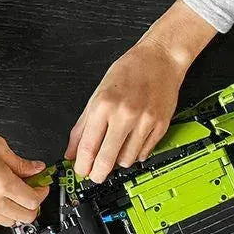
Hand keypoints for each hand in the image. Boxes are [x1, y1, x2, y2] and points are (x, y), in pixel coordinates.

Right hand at [0, 64, 48, 233]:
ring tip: (10, 196)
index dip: (42, 192)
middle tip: (30, 192)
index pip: (34, 200)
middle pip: (24, 217)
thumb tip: (36, 169)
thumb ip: (19, 162)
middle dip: (32, 205)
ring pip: (6, 224)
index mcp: (1, 182)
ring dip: (14, 212)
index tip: (41, 186)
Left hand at [66, 0, 216, 182]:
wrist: (160, 59)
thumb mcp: (98, 94)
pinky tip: (132, 142)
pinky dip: (135, 153)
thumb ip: (82, 126)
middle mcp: (124, 114)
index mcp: (104, 105)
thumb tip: (72, 151)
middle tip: (95, 175)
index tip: (81, 171)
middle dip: (98, 174)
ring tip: (116, 150)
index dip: (82, 166)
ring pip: (126, 160)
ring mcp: (144, 122)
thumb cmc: (129, 72)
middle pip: (106, 160)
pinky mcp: (160, 126)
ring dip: (118, 161)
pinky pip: (144, 153)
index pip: (88, 147)